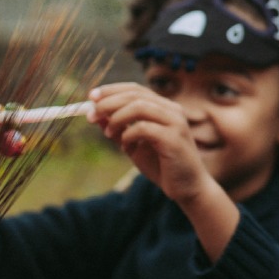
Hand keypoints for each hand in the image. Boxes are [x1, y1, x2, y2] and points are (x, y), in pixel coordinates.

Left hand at [88, 83, 212, 204]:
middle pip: (135, 94)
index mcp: (164, 108)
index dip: (112, 90)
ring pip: (139, 106)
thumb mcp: (133, 145)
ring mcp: (175, 122)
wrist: (187, 189)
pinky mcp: (174, 138)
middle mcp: (172, 110)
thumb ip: (117, 128)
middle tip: (91, 114)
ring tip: (108, 133)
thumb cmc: (162, 166)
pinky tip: (126, 146)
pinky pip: (144, 128)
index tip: (91, 97)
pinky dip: (129, 135)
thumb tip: (95, 113)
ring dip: (117, 117)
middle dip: (108, 102)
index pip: (135, 89)